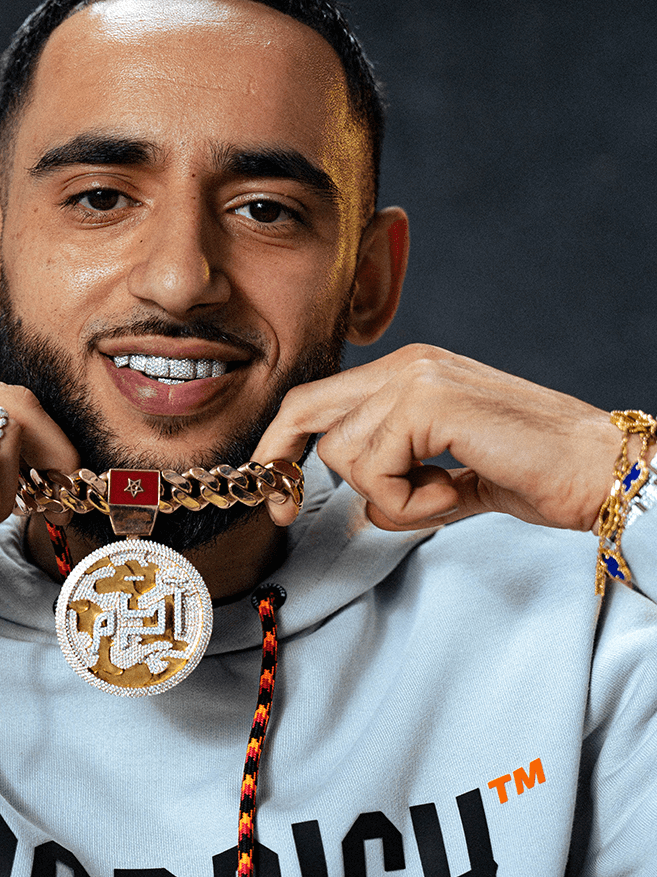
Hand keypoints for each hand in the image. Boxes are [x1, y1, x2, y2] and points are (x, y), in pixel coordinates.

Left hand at [252, 345, 621, 532]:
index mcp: (408, 372)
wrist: (600, 471)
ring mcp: (417, 377)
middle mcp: (406, 364)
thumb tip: (364, 505)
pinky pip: (376, 470)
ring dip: (387, 496)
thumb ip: (400, 481)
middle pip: (305, 411)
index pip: (315, 400)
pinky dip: (408, 502)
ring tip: (443, 493)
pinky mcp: (431, 402)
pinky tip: (454, 491)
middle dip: (284, 467)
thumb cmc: (534, 472)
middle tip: (285, 512)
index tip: (276, 497)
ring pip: (343, 454)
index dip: (280, 445)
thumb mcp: (449, 475)